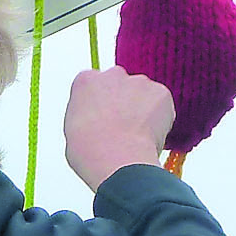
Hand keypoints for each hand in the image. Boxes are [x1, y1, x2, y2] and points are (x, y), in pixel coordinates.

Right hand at [64, 66, 174, 191]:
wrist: (116, 159)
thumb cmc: (91, 150)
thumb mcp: (73, 128)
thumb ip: (86, 114)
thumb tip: (95, 122)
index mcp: (86, 81)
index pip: (96, 84)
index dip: (102, 103)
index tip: (104, 117)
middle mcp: (112, 75)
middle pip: (121, 85)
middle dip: (123, 102)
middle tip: (123, 127)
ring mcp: (138, 82)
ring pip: (144, 93)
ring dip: (143, 109)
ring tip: (137, 135)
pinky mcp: (160, 92)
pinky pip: (162, 103)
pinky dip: (161, 116)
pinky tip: (150, 134)